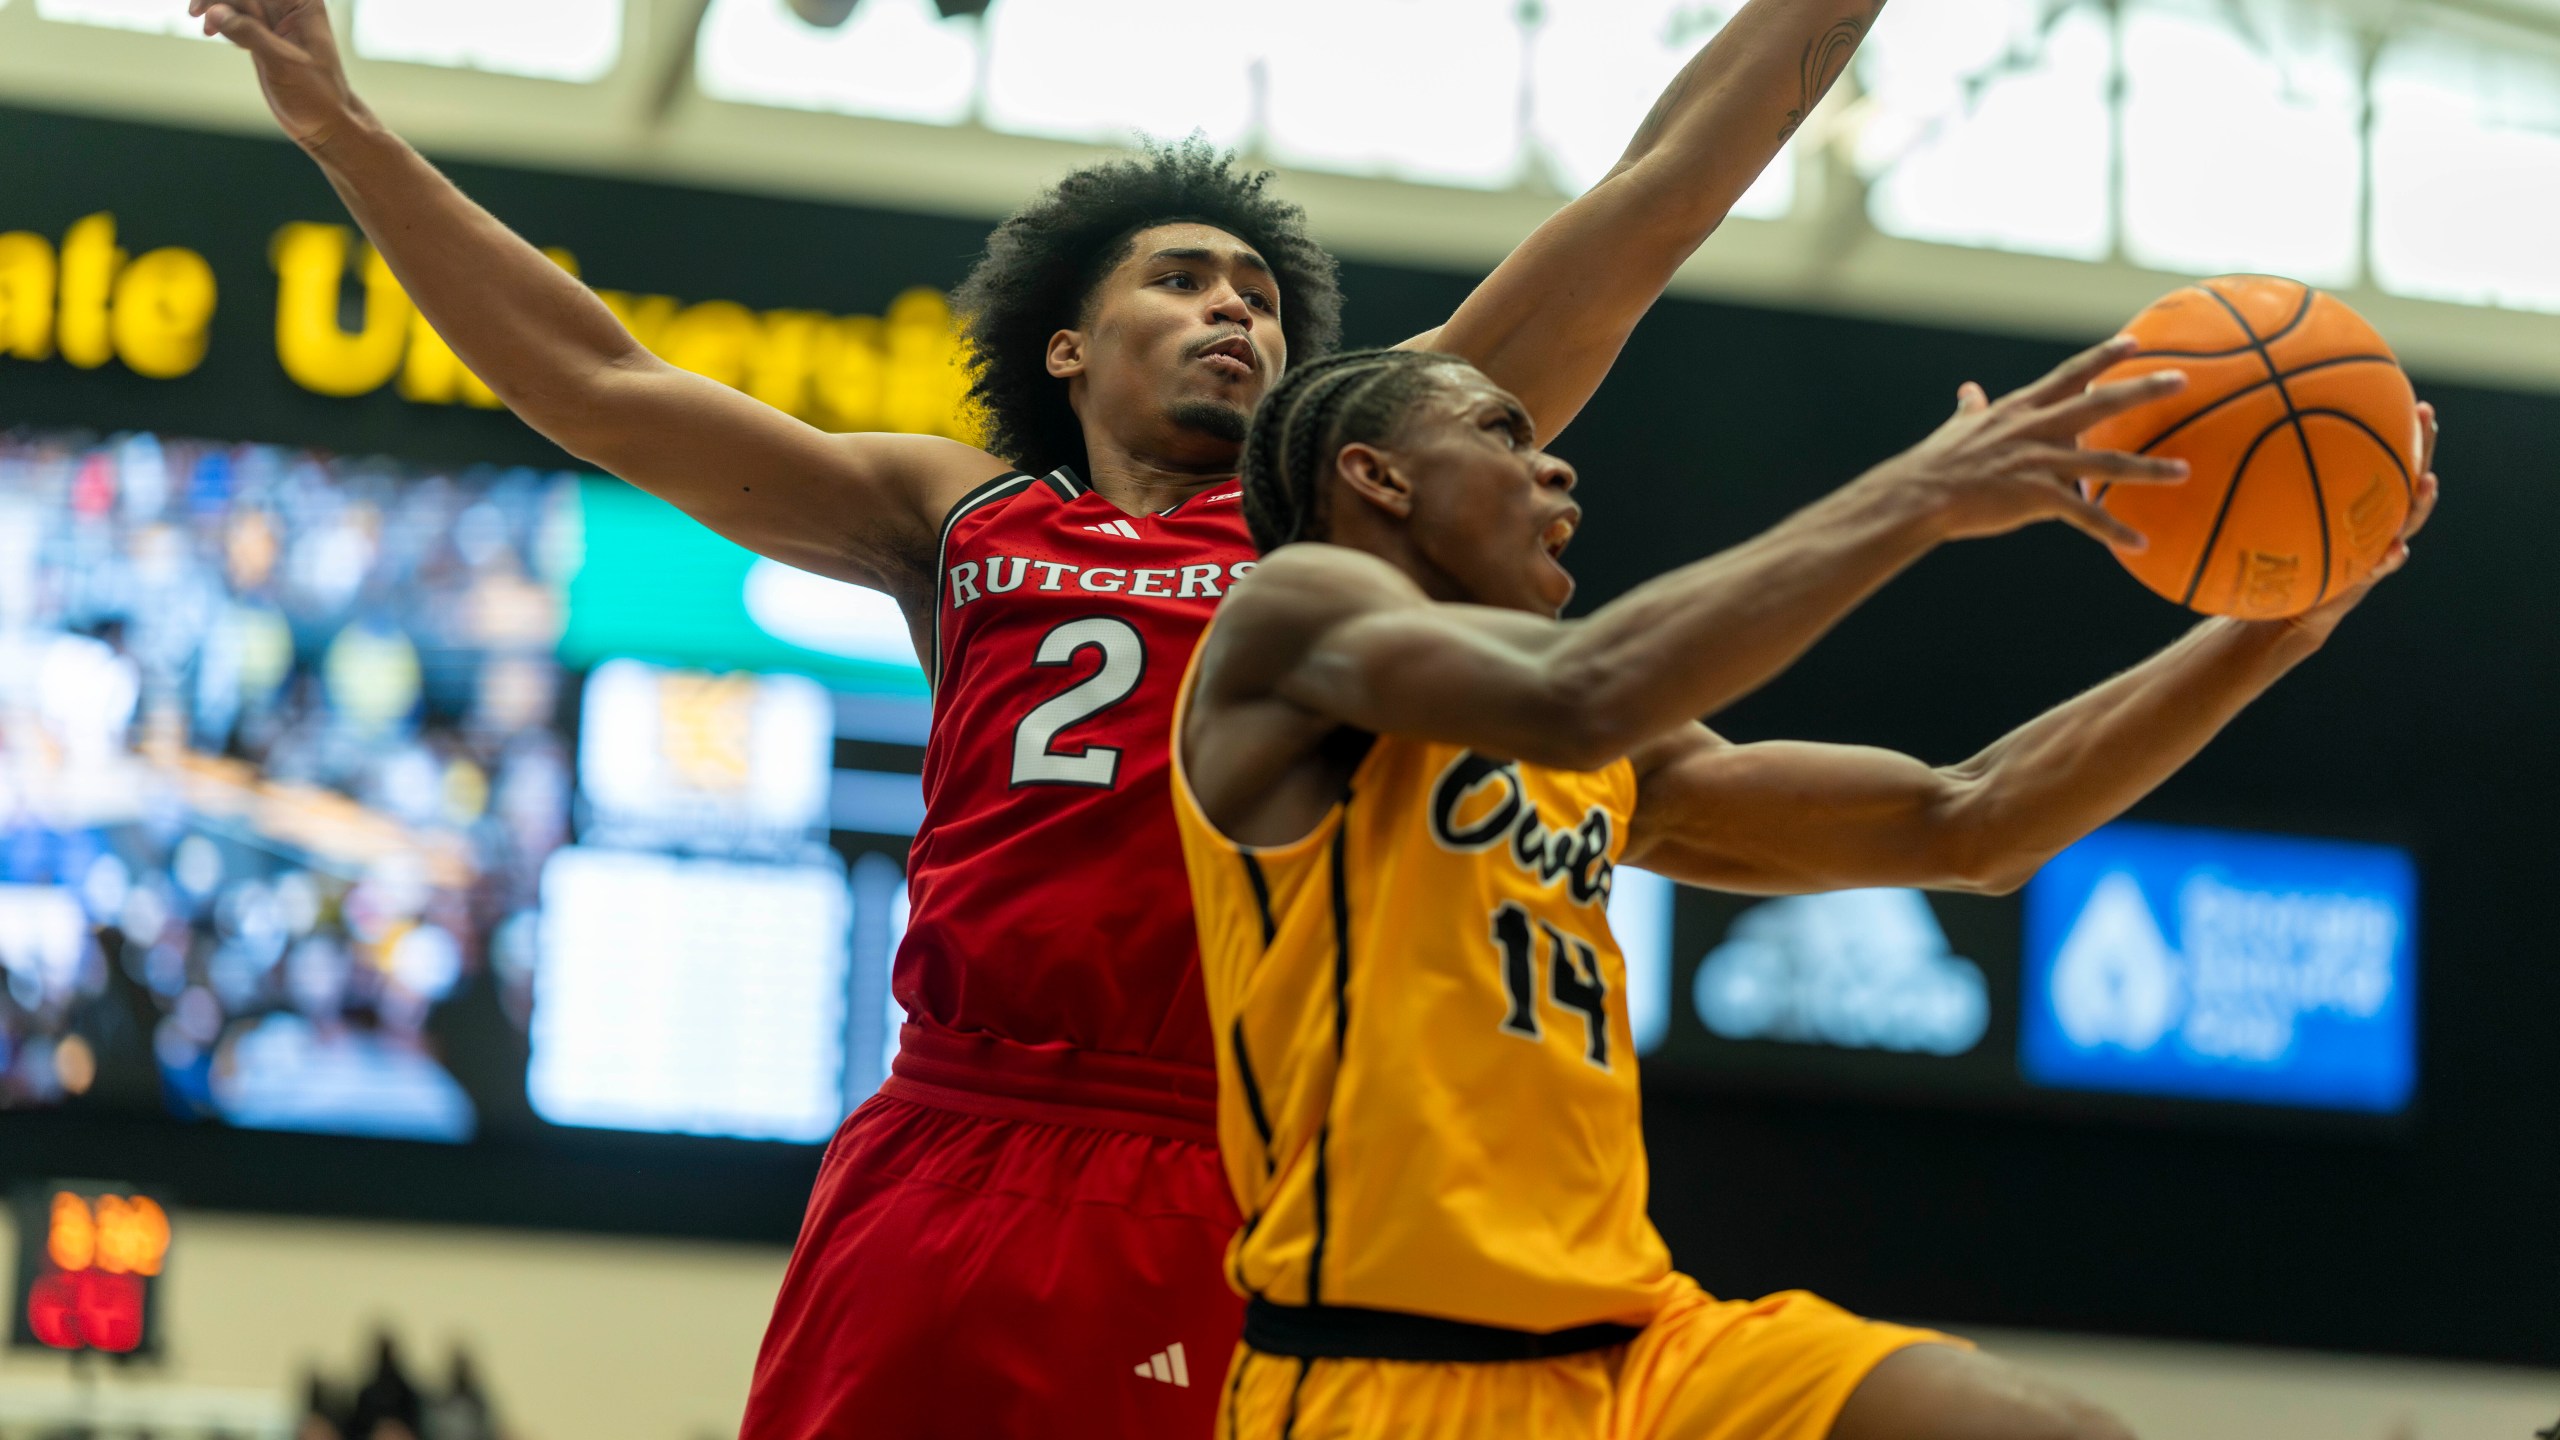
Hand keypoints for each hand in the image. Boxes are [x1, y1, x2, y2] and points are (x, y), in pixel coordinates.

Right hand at [189, 0, 366, 151]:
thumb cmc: (316, 95)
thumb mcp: (283, 63)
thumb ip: (250, 33)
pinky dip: (221, 22)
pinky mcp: (264, 39)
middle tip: (195, 14)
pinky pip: (236, 20)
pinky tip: (211, 31)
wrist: (325, 124)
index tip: (205, 8)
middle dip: (217, 0)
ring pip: (236, 4)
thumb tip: (215, 11)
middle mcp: (289, 9)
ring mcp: (275, 24)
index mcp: (302, 4)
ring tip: (206, 28)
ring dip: (215, 9)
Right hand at [1859, 336, 2190, 551]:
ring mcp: (2038, 462)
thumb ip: (1970, 410)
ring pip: (2105, 461)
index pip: (2070, 375)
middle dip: (2144, 390)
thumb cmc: (1935, 464)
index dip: (2104, 357)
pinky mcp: (2035, 497)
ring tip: (2184, 470)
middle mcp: (2036, 429)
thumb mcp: (1957, 429)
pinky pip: (2083, 514)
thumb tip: (1967, 391)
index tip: (2136, 342)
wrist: (1919, 495)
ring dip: (2148, 467)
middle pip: (2100, 404)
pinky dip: (2112, 530)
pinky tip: (2140, 543)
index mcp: (2020, 410)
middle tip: (2182, 379)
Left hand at [2265, 400, 2439, 644]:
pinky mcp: (2362, 581)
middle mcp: (2373, 520)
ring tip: (2429, 483)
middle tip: (2427, 416)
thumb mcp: (2264, 521)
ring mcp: (2374, 549)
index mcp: (2356, 501)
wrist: (2283, 611)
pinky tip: (2396, 550)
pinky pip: (2379, 567)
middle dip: (2420, 447)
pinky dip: (2389, 559)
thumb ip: (2259, 489)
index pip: (2383, 458)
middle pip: (2405, 477)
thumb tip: (2230, 440)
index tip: (2406, 395)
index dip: (2398, 428)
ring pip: (2406, 521)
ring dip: (2420, 502)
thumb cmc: (2275, 558)